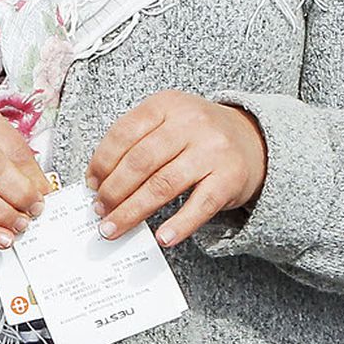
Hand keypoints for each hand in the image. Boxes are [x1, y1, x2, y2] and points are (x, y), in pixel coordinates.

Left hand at [86, 91, 267, 246]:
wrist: (252, 140)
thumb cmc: (197, 137)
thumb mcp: (167, 123)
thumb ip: (135, 144)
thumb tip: (98, 183)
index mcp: (167, 105)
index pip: (124, 133)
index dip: (102, 162)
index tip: (91, 185)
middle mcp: (191, 123)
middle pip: (140, 161)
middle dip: (113, 191)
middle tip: (100, 211)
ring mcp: (213, 150)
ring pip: (163, 185)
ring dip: (133, 211)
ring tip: (114, 227)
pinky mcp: (230, 178)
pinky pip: (200, 206)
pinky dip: (179, 225)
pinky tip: (162, 238)